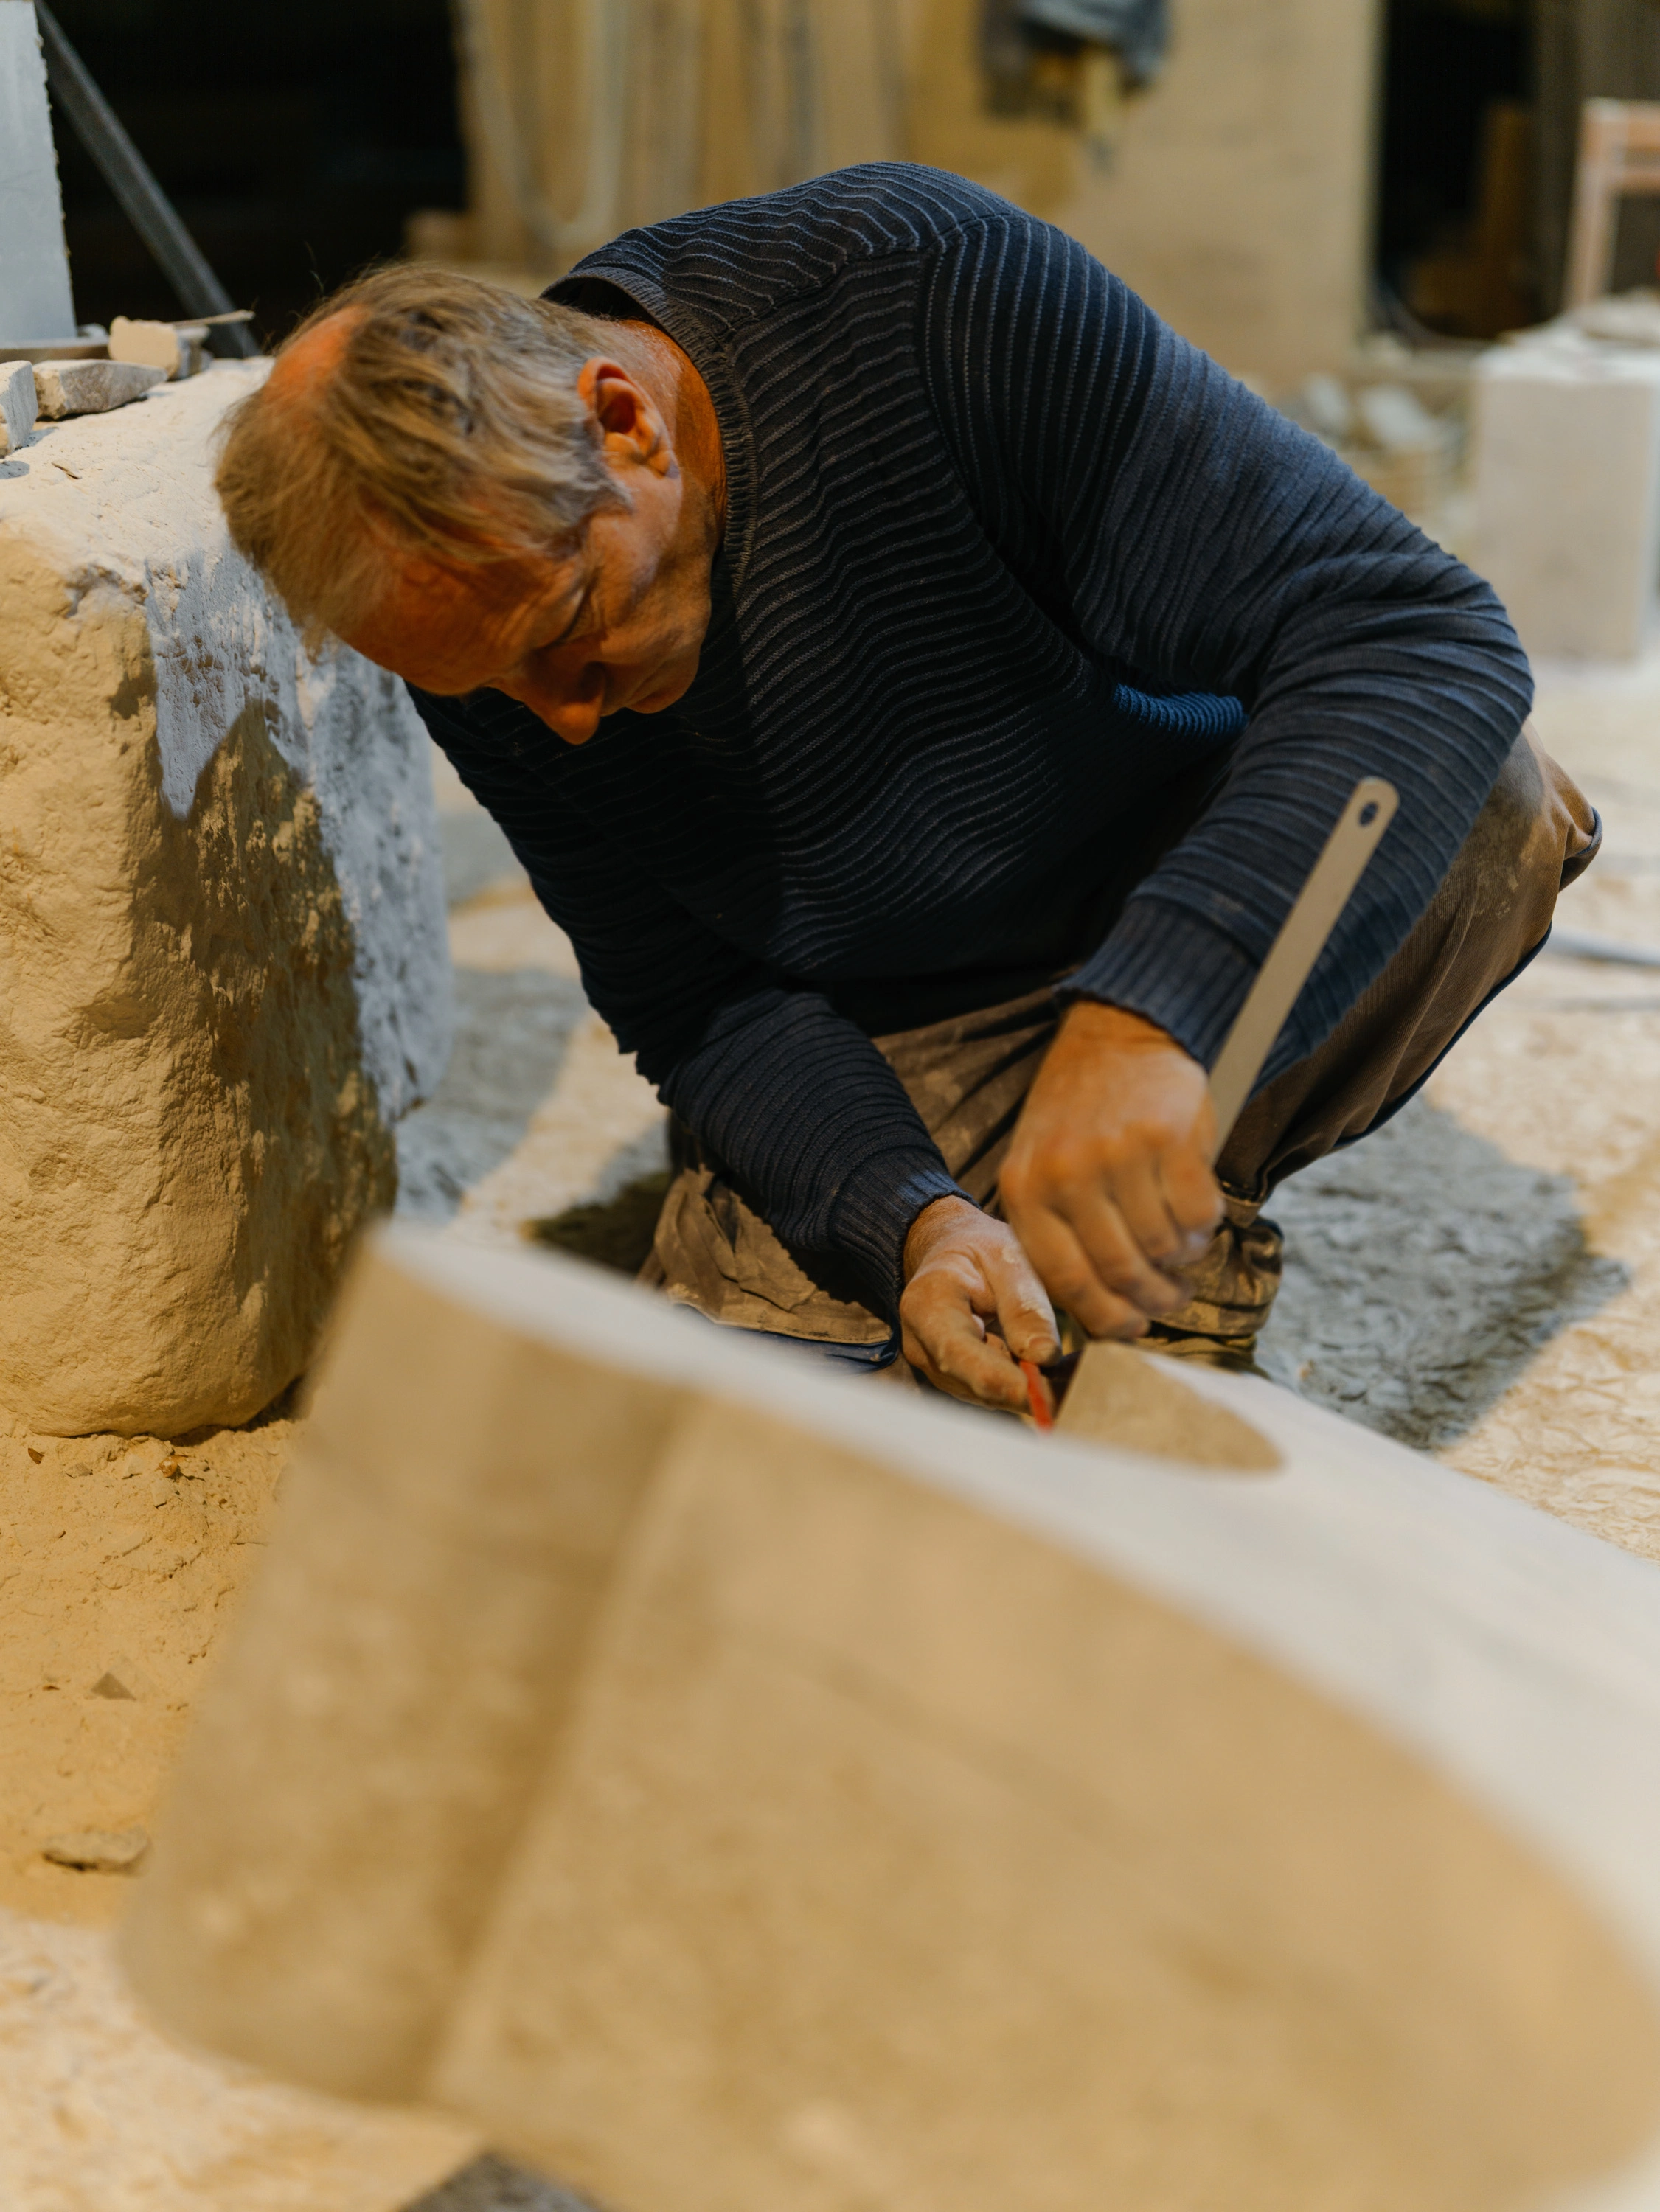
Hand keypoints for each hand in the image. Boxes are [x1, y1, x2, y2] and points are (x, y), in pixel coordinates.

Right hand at [900, 1195, 1059, 1412]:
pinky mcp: (955, 1379)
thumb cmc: (983, 1251)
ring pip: (988, 1395)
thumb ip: (1024, 1306)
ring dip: (1029, 1389)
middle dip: (1026, 1389)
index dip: (1001, 1380)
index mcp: (927, 1304)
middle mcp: (921, 1344)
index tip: (1045, 1395)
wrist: (954, 1254)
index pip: (958, 1353)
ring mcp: (935, 1366)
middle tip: (1078, 1384)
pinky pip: (993, 1393)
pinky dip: (1024, 1386)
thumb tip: (1044, 1357)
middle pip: (974, 1383)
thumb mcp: (1009, 1260)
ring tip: (1071, 1371)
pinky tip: (1051, 1372)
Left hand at [998, 1002, 1221, 1340]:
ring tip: (1185, 1247)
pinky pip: (1198, 1211)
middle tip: (1173, 1297)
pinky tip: (1199, 1214)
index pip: (1067, 1280)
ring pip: (1163, 1245)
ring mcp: (1118, 1153)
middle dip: (1154, 1297)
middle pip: (1119, 1270)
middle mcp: (1067, 1173)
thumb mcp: (1042, 1166)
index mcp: (1026, 1188)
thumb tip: (1099, 1308)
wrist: (1116, 1036)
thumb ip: (1057, 1229)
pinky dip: (1205, 1225)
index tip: (1133, 1327)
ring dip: (1183, 1259)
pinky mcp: (1169, 1135)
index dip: (1107, 1317)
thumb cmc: (1080, 1113)